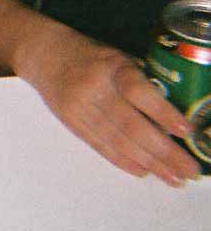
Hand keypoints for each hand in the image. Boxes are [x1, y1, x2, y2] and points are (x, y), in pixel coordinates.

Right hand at [13, 17, 198, 184]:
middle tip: (188, 170)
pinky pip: (98, 144)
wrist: (43, 53)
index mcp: (112, 66)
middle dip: (163, 151)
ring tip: (172, 177)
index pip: (139, 92)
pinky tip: (142, 171)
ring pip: (117, 140)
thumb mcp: (119, 57)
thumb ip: (142, 82)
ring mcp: (79, 107)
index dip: (164, 114)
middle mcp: (94, 88)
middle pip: (131, 125)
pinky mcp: (69, 121)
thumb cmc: (90, 54)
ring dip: (148, 162)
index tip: (186, 132)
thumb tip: (171, 118)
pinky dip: (122, 159)